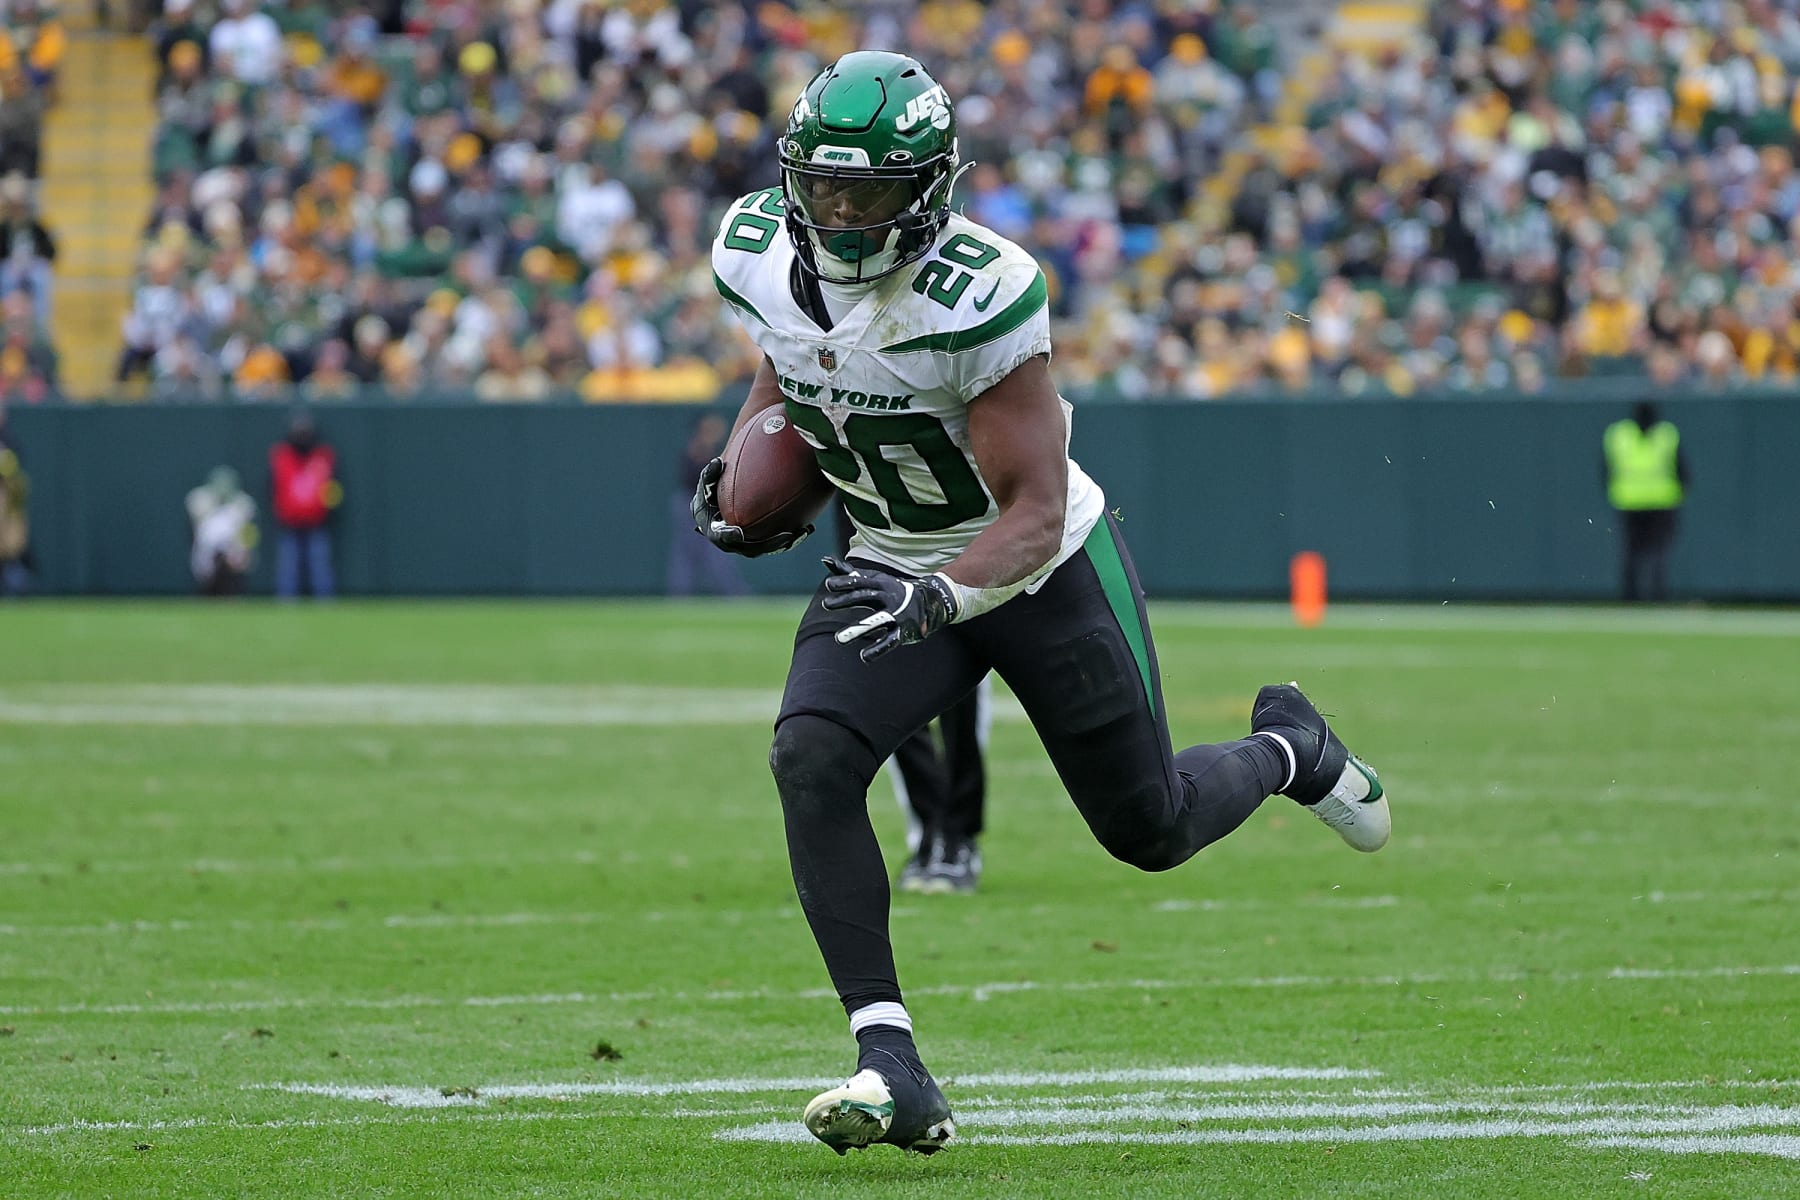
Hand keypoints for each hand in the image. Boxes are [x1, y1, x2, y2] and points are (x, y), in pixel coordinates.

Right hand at [691, 457, 811, 557]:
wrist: (719, 501)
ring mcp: (747, 545)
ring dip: (785, 543)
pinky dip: (790, 537)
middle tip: (786, 535)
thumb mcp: (708, 480)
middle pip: (751, 549)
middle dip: (769, 544)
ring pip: (768, 548)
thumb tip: (717, 462)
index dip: (730, 536)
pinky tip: (808, 528)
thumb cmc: (711, 490)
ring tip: (803, 532)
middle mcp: (732, 543)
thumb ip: (710, 474)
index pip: (722, 537)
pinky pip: (776, 543)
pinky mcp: (759, 542)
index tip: (739, 532)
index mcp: (715, 531)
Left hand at [820, 557, 958, 661]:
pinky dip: (878, 650)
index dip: (845, 582)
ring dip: (858, 629)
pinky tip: (864, 657)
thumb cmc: (892, 590)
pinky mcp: (903, 631)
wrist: (930, 600)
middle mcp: (888, 597)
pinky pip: (890, 641)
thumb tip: (825, 560)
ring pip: (876, 621)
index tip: (828, 586)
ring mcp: (896, 614)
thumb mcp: (873, 579)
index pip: (860, 581)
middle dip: (846, 600)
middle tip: (825, 604)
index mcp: (880, 584)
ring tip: (838, 640)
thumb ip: (849, 573)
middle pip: (865, 597)